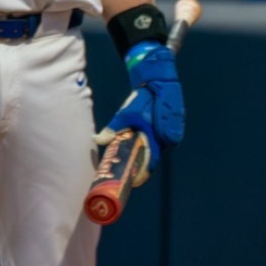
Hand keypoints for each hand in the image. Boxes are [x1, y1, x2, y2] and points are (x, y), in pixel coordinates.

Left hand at [105, 42, 183, 166]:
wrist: (158, 83)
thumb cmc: (143, 99)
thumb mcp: (126, 113)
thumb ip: (114, 129)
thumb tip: (98, 140)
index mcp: (156, 138)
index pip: (150, 163)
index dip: (141, 174)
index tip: (132, 182)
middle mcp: (165, 139)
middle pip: (151, 159)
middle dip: (139, 167)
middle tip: (126, 174)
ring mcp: (168, 134)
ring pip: (154, 150)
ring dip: (142, 157)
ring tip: (129, 165)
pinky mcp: (166, 129)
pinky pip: (156, 142)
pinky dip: (146, 147)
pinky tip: (136, 148)